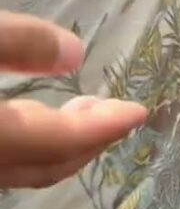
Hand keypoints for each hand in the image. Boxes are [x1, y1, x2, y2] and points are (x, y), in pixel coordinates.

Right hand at [0, 12, 146, 188]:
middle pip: (42, 165)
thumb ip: (18, 42)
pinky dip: (28, 143)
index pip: (59, 141)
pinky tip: (27, 116)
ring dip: (56, 143)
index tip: (138, 112)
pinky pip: (0, 160)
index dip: (103, 127)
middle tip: (120, 113)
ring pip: (18, 166)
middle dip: (88, 141)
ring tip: (83, 110)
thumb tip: (75, 53)